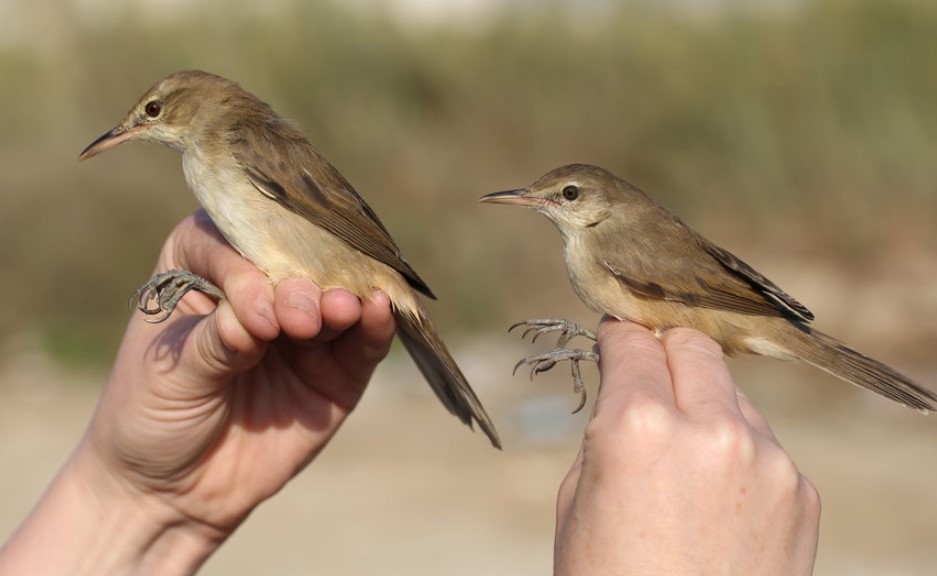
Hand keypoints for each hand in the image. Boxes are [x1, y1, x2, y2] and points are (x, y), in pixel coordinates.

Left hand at [0, 210, 395, 574]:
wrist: (171, 490)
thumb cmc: (151, 415)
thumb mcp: (171, 372)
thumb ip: (218, 339)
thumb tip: (265, 314)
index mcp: (206, 266)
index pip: (237, 240)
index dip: (250, 266)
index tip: (251, 310)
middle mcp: (263, 287)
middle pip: (297, 262)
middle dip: (303, 284)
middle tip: (300, 318)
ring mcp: (304, 329)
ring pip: (335, 297)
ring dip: (342, 299)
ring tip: (340, 310)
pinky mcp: (336, 371)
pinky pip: (363, 342)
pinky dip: (374, 326)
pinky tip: (378, 311)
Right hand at [555, 318, 819, 574]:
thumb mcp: (578, 502)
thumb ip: (608, 434)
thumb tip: (629, 398)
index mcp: (637, 426)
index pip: (632, 342)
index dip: (618, 337)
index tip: (616, 338)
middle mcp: (710, 428)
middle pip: (692, 347)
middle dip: (665, 354)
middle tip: (648, 379)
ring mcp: (766, 459)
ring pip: (731, 394)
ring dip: (704, 406)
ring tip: (683, 459)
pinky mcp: (800, 492)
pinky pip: (762, 444)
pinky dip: (737, 452)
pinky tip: (717, 499)